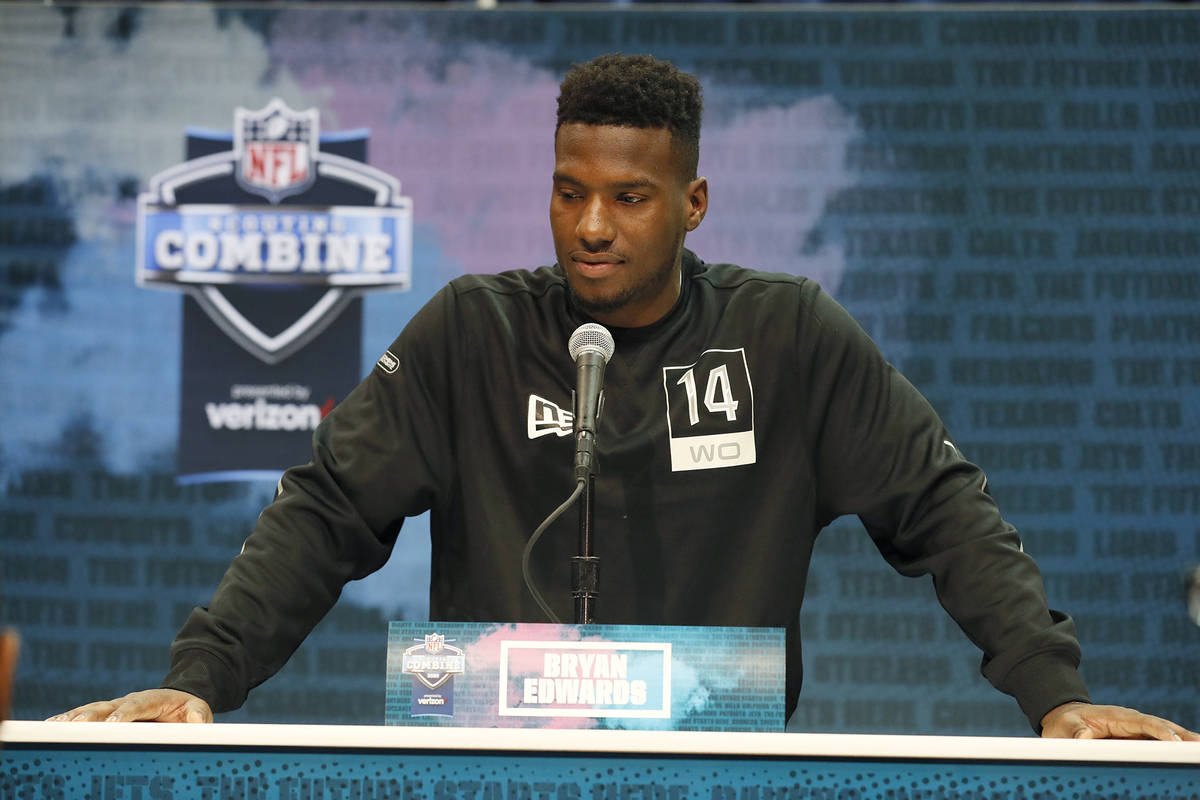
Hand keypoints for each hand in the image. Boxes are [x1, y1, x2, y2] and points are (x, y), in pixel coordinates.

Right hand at [46, 689, 211, 722]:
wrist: (177, 700)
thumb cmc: (187, 708)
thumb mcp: (198, 708)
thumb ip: (198, 714)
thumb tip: (197, 721)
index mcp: (152, 698)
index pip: (137, 704)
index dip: (125, 712)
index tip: (114, 722)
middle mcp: (129, 700)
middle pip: (108, 706)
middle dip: (91, 715)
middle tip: (75, 726)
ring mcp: (115, 707)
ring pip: (91, 710)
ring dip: (73, 718)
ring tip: (54, 726)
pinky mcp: (105, 715)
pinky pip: (85, 717)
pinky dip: (69, 720)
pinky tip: (51, 727)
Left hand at [1041, 702, 1199, 740]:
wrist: (1064, 717)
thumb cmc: (1065, 722)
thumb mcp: (1065, 726)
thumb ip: (1075, 732)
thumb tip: (1084, 738)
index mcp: (1116, 717)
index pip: (1143, 723)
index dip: (1159, 731)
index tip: (1174, 740)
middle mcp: (1130, 721)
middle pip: (1160, 726)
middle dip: (1181, 735)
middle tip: (1199, 745)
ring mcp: (1134, 729)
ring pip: (1163, 733)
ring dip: (1182, 740)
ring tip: (1199, 749)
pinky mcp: (1135, 737)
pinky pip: (1156, 741)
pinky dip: (1172, 747)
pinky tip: (1186, 754)